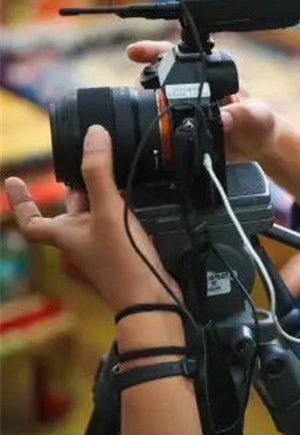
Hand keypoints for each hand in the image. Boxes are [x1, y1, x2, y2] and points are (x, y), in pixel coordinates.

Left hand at [4, 125, 179, 312]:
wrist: (150, 299)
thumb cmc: (122, 262)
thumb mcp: (108, 211)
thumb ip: (99, 173)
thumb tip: (93, 135)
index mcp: (66, 233)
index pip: (31, 221)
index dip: (20, 201)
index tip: (12, 180)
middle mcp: (82, 240)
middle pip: (70, 210)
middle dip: (75, 186)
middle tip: (82, 162)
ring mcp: (105, 246)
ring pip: (98, 214)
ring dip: (104, 194)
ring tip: (115, 170)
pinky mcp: (128, 249)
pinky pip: (121, 222)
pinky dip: (128, 208)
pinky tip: (143, 199)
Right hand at [126, 41, 280, 164]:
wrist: (261, 146)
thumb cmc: (261, 123)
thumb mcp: (255, 116)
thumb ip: (241, 116)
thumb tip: (224, 119)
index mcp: (212, 74)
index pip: (181, 56)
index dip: (155, 51)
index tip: (135, 52)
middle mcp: (197, 87)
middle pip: (162, 75)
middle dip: (144, 77)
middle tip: (134, 87)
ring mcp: (189, 106)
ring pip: (158, 97)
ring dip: (144, 101)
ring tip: (136, 109)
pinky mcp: (185, 125)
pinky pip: (163, 123)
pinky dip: (152, 125)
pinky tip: (145, 132)